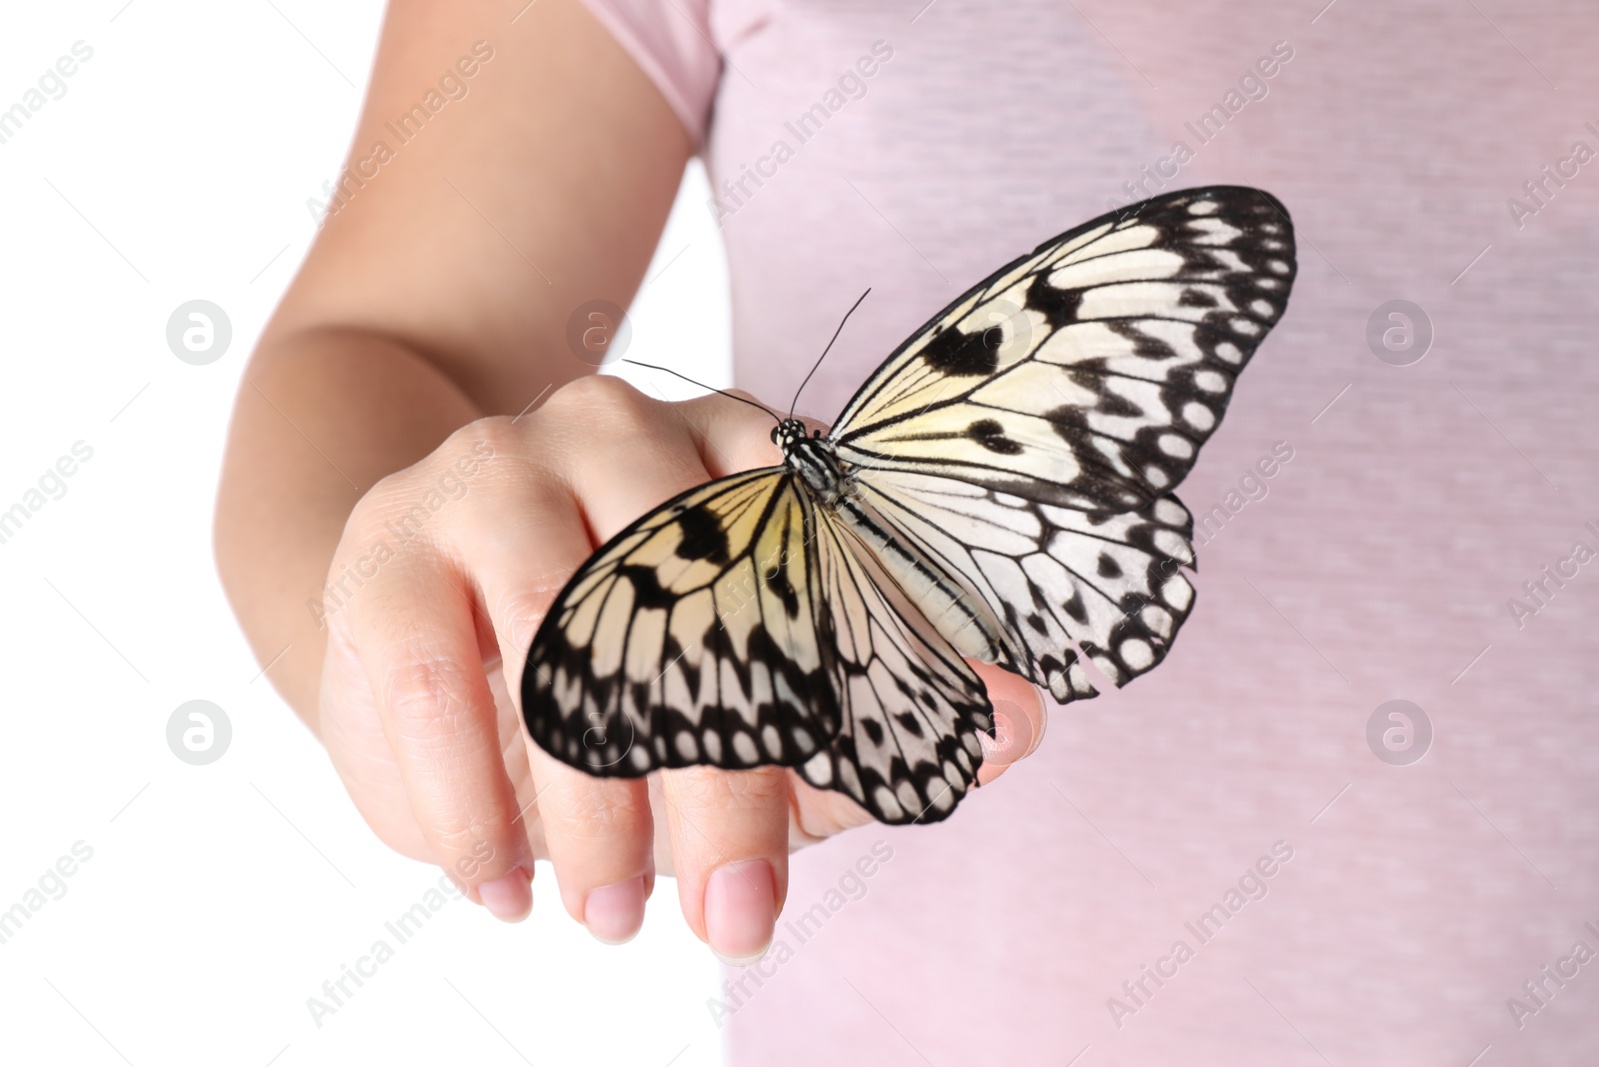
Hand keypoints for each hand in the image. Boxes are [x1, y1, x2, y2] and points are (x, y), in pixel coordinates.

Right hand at [315, 373, 1047, 959]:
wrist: (412, 600)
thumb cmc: (608, 659)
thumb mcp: (750, 690)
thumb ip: (871, 712)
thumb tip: (1025, 724)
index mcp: (732, 445)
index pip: (828, 543)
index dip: (875, 672)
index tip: (912, 782)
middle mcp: (621, 426)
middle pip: (703, 594)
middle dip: (727, 780)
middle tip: (741, 919)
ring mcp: (496, 469)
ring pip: (567, 635)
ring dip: (594, 805)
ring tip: (612, 915)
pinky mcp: (387, 543)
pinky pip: (437, 683)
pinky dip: (473, 805)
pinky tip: (505, 887)